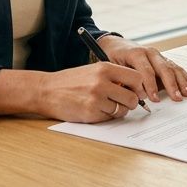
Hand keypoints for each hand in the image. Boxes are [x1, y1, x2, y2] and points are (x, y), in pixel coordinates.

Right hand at [33, 62, 151, 122]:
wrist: (47, 90)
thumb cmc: (71, 81)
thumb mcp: (93, 71)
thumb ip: (114, 77)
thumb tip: (137, 89)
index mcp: (105, 68)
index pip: (137, 78)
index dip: (139, 88)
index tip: (137, 92)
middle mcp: (102, 81)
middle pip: (133, 97)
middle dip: (131, 103)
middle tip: (122, 102)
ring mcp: (96, 98)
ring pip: (122, 110)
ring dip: (118, 111)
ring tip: (106, 105)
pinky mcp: (90, 112)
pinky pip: (109, 118)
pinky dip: (106, 116)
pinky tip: (95, 110)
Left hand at [98, 35, 186, 101]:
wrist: (117, 46)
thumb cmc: (116, 60)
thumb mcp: (115, 68)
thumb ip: (125, 80)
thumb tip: (135, 96)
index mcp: (136, 54)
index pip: (146, 70)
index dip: (150, 85)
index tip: (153, 99)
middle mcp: (150, 53)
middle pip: (163, 68)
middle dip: (171, 85)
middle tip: (177, 98)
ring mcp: (159, 56)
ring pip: (173, 68)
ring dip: (182, 82)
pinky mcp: (165, 60)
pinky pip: (177, 68)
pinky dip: (186, 77)